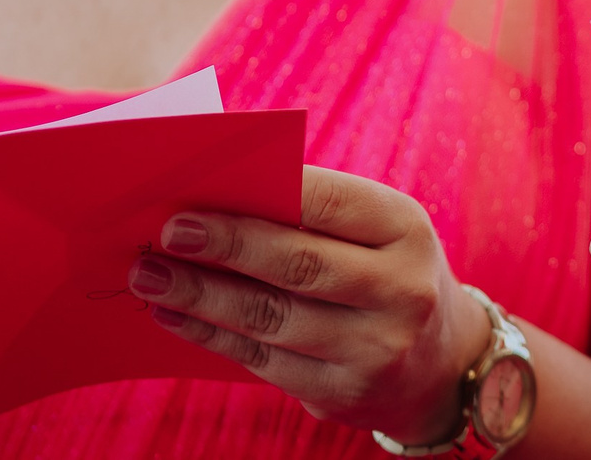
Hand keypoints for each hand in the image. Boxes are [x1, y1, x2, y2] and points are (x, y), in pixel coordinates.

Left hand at [131, 167, 489, 445]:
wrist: (438, 364)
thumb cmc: (385, 272)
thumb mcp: (376, 231)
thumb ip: (314, 214)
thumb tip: (217, 202)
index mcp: (406, 228)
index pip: (327, 203)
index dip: (258, 200)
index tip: (195, 197)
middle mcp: (401, 290)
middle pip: (297, 264)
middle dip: (224, 247)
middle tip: (167, 234)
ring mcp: (376, 349)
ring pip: (270, 318)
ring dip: (202, 296)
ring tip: (152, 277)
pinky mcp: (344, 394)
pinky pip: (262, 360)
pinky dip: (212, 336)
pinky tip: (175, 316)